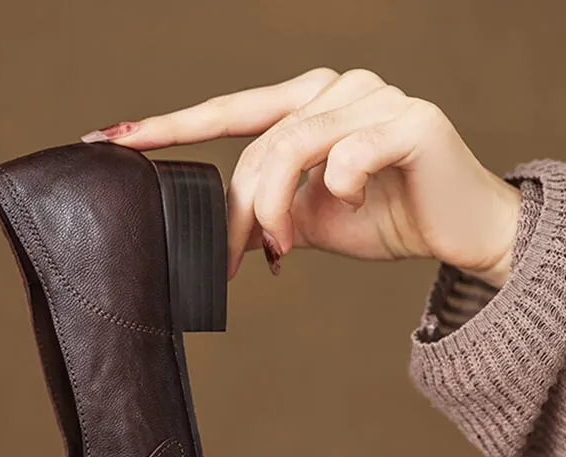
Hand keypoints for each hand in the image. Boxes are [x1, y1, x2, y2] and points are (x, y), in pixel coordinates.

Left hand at [82, 68, 520, 286]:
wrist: (455, 230)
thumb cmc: (381, 215)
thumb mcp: (306, 219)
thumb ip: (266, 211)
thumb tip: (220, 231)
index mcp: (306, 104)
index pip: (227, 113)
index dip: (169, 127)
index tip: (110, 139)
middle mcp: (335, 87)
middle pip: (257, 142)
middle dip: (238, 209)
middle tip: (235, 259)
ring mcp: (373, 96)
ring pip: (292, 147)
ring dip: (276, 208)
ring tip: (279, 247)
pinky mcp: (409, 119)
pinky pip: (346, 155)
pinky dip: (337, 189)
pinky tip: (351, 202)